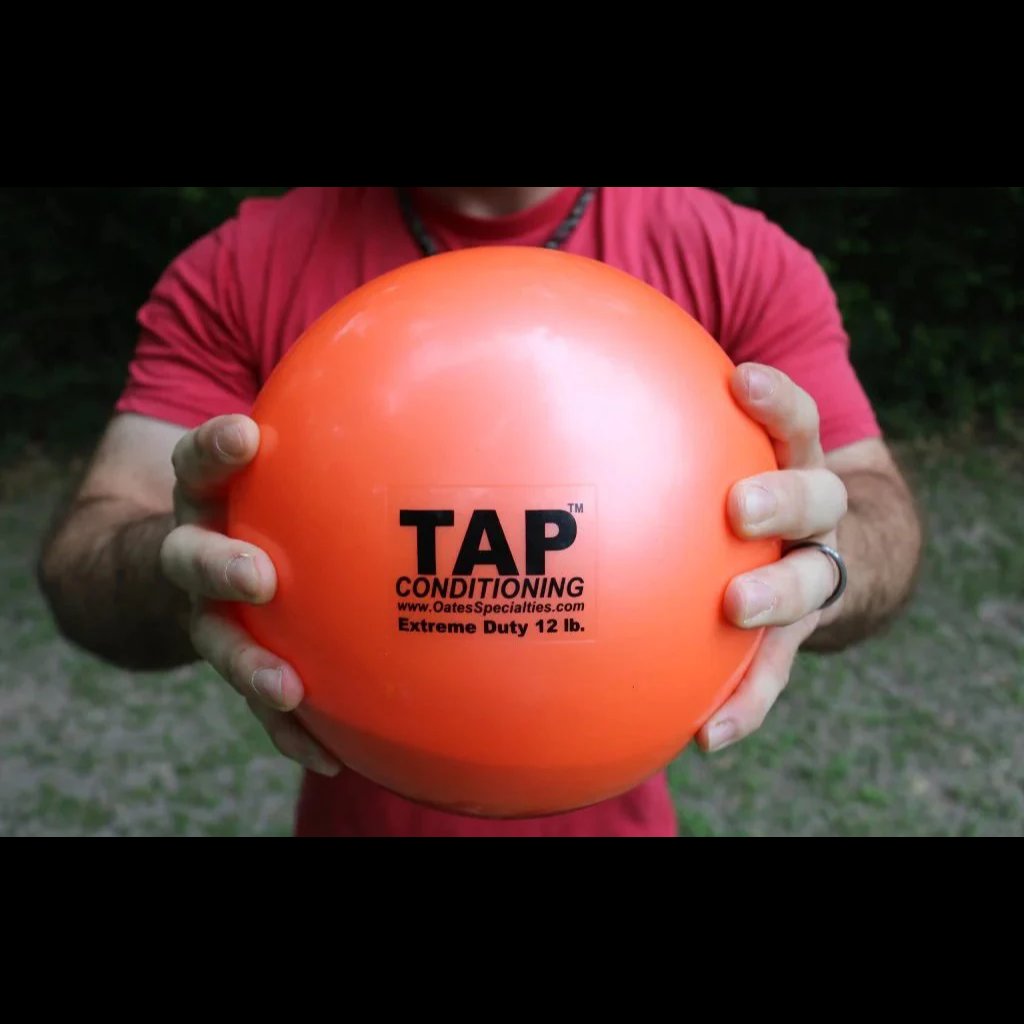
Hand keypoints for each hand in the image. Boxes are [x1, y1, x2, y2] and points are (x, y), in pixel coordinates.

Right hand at [159, 414, 341, 776]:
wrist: (204, 565)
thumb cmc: (270, 502)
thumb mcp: (285, 465)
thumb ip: (337, 440)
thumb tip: (424, 406)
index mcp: (208, 496)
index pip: (199, 462)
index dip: (216, 448)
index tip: (246, 435)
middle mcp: (197, 550)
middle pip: (189, 555)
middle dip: (218, 565)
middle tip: (259, 576)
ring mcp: (209, 610)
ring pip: (215, 638)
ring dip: (248, 664)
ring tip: (286, 687)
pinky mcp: (235, 658)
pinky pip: (257, 700)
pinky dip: (288, 730)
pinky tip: (329, 755)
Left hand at [698, 364, 848, 753]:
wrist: (823, 556)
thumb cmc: (740, 495)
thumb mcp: (720, 460)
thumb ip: (664, 434)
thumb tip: (567, 392)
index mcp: (794, 464)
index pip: (796, 421)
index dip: (774, 400)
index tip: (739, 381)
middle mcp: (813, 517)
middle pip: (815, 498)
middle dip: (781, 499)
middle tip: (739, 507)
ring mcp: (811, 576)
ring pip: (810, 583)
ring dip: (775, 595)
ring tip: (736, 607)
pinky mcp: (795, 636)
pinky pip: (773, 671)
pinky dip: (746, 703)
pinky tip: (708, 736)